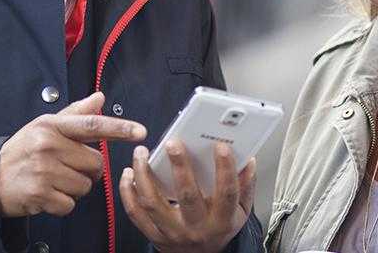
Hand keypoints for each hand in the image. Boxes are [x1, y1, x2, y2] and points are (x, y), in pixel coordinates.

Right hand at [0, 91, 145, 216]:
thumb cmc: (22, 151)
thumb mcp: (45, 127)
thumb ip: (75, 114)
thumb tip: (100, 98)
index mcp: (51, 126)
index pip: (91, 125)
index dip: (119, 129)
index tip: (140, 131)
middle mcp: (47, 146)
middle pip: (95, 163)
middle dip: (85, 169)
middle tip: (63, 167)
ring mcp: (43, 171)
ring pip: (85, 186)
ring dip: (73, 188)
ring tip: (53, 180)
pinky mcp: (40, 194)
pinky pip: (70, 204)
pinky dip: (62, 204)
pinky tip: (47, 194)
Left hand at [119, 139, 255, 252]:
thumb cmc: (219, 229)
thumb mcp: (240, 212)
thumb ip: (246, 186)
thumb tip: (249, 160)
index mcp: (221, 221)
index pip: (227, 193)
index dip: (226, 169)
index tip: (221, 146)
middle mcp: (197, 228)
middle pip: (187, 195)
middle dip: (180, 166)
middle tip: (174, 143)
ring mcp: (173, 232)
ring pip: (154, 202)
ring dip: (145, 175)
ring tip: (142, 153)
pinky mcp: (154, 235)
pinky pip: (136, 213)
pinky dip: (128, 192)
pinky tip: (129, 173)